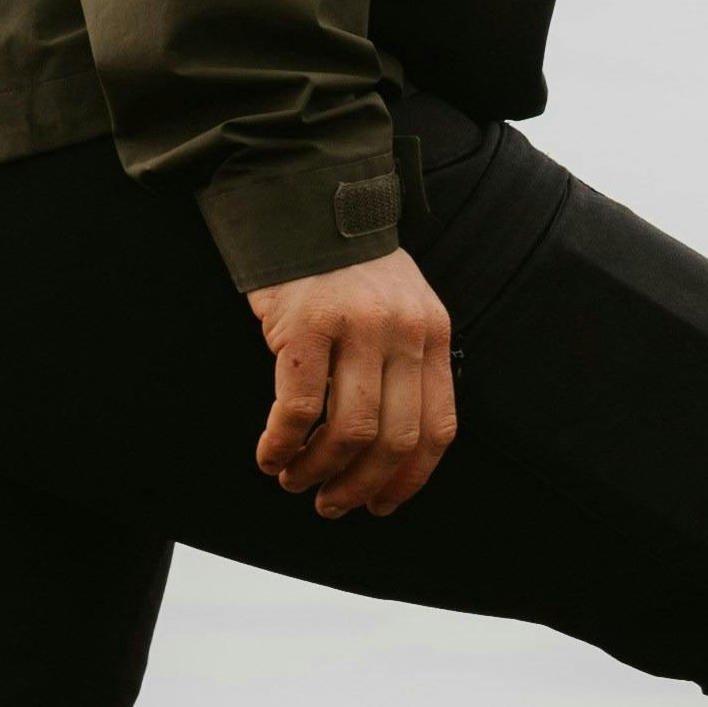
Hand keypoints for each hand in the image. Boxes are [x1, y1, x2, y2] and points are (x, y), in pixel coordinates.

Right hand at [247, 248, 456, 518]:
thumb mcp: (400, 308)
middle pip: (393, 438)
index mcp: (433, 334)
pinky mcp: (305, 324)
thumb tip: (390, 450)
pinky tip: (270, 455)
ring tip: (295, 479)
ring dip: (318, 469)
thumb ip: (405, 364)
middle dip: (360, 486)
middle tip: (331, 504)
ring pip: (348, 430)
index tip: (381, 505)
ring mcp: (356, 328)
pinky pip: (298, 408)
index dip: (409, 479)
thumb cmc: (346, 268)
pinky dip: (282, 444)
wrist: (303, 201)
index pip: (437, 427)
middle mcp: (403, 332)